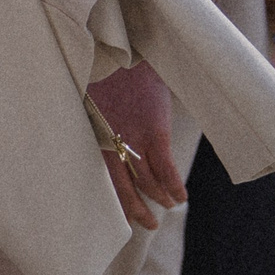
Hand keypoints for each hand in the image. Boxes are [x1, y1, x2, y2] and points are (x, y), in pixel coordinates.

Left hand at [87, 62, 182, 230]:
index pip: (105, 178)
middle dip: (137, 209)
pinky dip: (174, 186)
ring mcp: (133, 139)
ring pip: (147, 182)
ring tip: (167, 207)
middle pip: (124, 187)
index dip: (116, 200)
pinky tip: (179, 197)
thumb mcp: (95, 100)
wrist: (123, 50)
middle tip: (148, 223)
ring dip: (160, 199)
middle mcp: (111, 143)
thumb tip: (110, 135)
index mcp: (96, 136)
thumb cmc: (108, 72)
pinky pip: (166, 170)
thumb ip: (102, 123)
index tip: (124, 217)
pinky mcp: (154, 133)